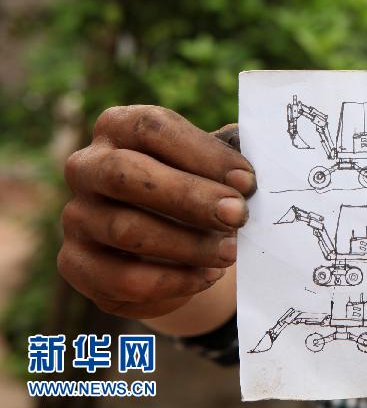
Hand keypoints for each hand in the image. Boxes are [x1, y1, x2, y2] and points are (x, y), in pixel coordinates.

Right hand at [59, 106, 255, 318]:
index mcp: (119, 127)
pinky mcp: (77, 264)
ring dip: (188, 244)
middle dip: (190, 197)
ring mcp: (77, 215)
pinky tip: (207, 276)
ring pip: (127, 229)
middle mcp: (87, 166)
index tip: (247, 181)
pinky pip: (122, 278)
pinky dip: (172, 280)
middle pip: (127, 174)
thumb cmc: (195, 190)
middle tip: (239, 215)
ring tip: (230, 252)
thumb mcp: (210, 168)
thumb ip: (226, 164)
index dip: (203, 154)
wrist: (168, 246)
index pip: (153, 128)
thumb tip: (249, 178)